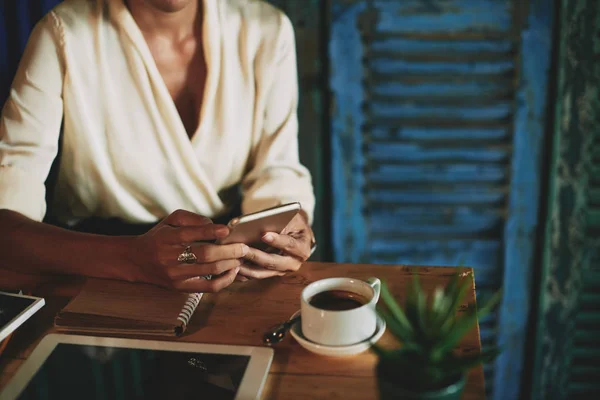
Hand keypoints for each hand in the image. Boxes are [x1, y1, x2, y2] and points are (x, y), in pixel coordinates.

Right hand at [127, 209, 246, 291]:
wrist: (137, 261)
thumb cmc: (160, 237)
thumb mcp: (170, 220)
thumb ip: (192, 219)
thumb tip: (214, 225)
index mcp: (166, 238)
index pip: (190, 234)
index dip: (210, 231)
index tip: (227, 229)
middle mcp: (170, 257)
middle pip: (205, 254)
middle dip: (229, 250)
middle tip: (244, 247)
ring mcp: (176, 274)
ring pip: (210, 270)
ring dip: (231, 263)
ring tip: (241, 257)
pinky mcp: (181, 287)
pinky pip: (208, 287)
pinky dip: (225, 280)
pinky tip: (233, 271)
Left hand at [238, 212, 313, 279]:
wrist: (297, 235)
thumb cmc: (293, 224)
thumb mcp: (292, 218)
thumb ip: (282, 220)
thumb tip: (262, 224)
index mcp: (302, 248)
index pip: (289, 244)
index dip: (277, 240)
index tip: (263, 234)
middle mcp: (294, 263)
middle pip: (273, 262)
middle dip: (256, 255)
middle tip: (241, 249)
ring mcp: (282, 271)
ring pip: (262, 272)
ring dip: (246, 267)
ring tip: (233, 259)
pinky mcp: (271, 274)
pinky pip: (255, 276)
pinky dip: (243, 272)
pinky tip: (232, 267)